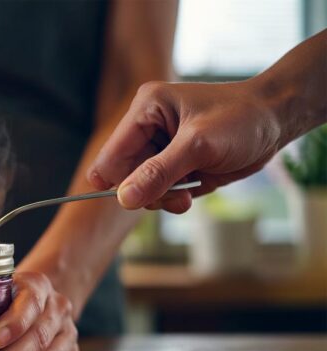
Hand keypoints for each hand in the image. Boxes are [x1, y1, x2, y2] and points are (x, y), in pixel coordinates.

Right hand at [86, 80, 282, 212]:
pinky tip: (193, 192)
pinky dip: (175, 197)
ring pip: (142, 186)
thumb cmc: (241, 119)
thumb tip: (124, 199)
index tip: (125, 202)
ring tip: (188, 194)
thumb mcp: (198, 145)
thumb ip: (158, 173)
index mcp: (145, 109)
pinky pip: (161, 190)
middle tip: (175, 196)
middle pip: (125, 174)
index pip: (112, 153)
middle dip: (148, 189)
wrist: (277, 120)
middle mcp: (148, 128)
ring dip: (164, 197)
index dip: (114, 180)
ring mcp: (161, 148)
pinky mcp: (175, 164)